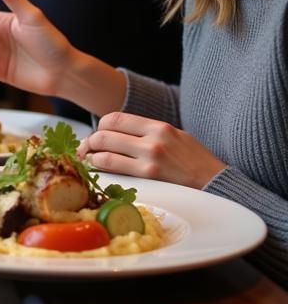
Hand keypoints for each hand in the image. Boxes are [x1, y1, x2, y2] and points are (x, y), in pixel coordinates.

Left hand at [79, 113, 225, 189]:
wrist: (216, 184)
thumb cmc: (194, 162)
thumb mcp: (175, 137)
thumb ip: (148, 132)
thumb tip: (118, 132)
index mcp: (159, 126)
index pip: (115, 118)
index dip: (100, 126)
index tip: (97, 135)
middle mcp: (153, 138)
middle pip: (105, 133)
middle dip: (90, 141)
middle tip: (87, 149)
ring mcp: (151, 157)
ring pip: (104, 151)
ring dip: (90, 155)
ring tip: (89, 160)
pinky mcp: (150, 176)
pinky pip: (113, 167)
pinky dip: (99, 167)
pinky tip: (98, 170)